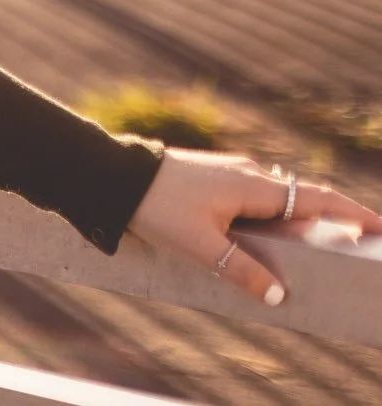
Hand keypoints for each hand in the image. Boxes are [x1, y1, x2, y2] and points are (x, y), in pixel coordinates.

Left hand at [126, 147, 381, 304]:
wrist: (113, 173)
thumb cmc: (156, 206)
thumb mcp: (200, 246)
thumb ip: (241, 271)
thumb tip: (279, 297)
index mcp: (253, 186)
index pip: (316, 198)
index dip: (352, 212)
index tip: (381, 226)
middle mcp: (248, 173)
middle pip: (302, 197)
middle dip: (333, 218)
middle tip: (358, 241)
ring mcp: (230, 172)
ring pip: (277, 197)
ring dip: (299, 217)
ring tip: (318, 245)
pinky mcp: (214, 176)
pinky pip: (256, 196)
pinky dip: (273, 214)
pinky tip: (269, 235)